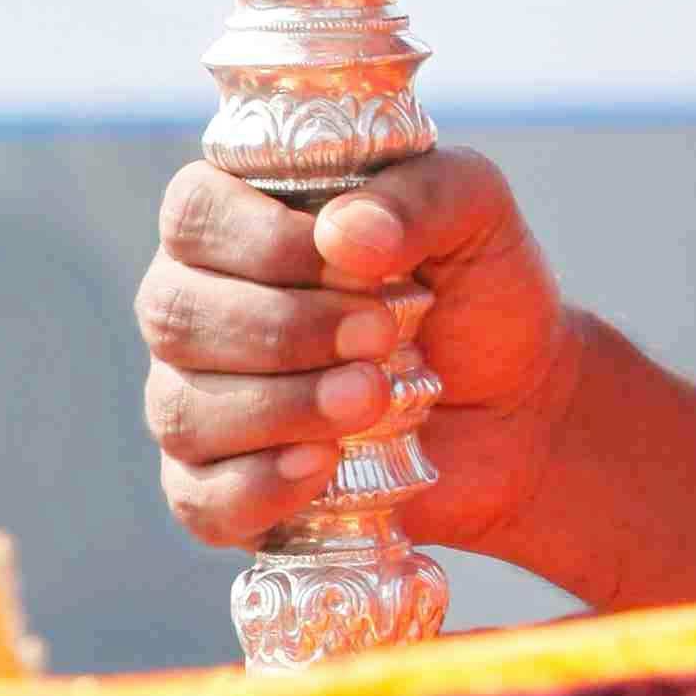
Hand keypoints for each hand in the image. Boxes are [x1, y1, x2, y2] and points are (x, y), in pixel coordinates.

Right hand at [136, 147, 589, 564]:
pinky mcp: (220, 490)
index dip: (261, 240)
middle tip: (381, 336)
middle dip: (284, 328)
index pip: (193, 212)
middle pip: (174, 314)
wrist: (521, 410)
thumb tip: (342, 233)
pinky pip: (197, 500)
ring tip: (373, 399)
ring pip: (183, 409)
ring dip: (282, 406)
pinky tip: (323, 468)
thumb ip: (420, 196)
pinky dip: (258, 487)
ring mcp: (200, 402)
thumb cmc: (480, 292)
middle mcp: (202, 307)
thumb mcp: (477, 213)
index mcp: (244, 220)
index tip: (352, 265)